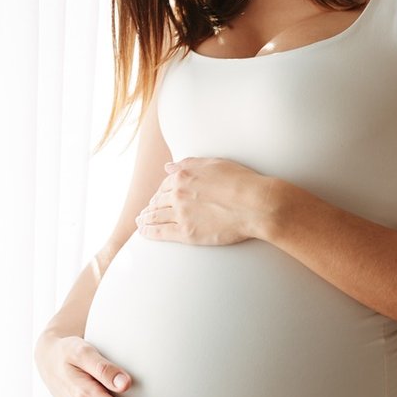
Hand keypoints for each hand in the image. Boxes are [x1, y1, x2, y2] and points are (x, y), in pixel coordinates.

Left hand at [135, 157, 271, 244]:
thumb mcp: (215, 163)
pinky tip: (143, 231)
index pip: (166, 183)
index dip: (161, 190)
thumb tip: (168, 166)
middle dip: (152, 205)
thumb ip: (188, 163)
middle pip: (158, 200)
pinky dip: (149, 232)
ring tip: (141, 221)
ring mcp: (181, 214)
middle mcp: (178, 194)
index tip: (159, 195)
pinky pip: (160, 232)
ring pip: (156, 216)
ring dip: (146, 218)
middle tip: (147, 210)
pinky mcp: (187, 233)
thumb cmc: (241, 181)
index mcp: (184, 175)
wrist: (255, 204)